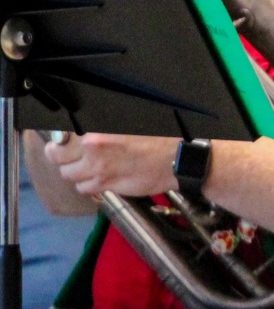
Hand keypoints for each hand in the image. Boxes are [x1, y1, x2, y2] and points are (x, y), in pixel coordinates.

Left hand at [41, 132, 184, 198]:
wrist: (182, 157)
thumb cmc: (162, 134)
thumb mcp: (131, 119)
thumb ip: (102, 127)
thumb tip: (84, 131)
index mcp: (98, 131)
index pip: (61, 138)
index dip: (61, 140)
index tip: (64, 141)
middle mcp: (93, 150)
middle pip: (57, 158)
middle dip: (63, 156)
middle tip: (71, 154)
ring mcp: (99, 171)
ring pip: (69, 175)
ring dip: (76, 171)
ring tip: (89, 166)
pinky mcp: (108, 187)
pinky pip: (85, 188)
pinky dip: (89, 183)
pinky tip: (101, 176)